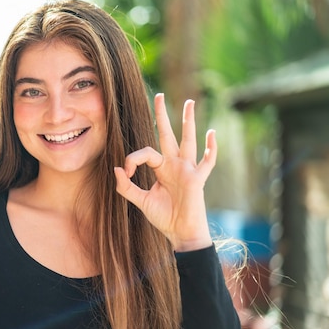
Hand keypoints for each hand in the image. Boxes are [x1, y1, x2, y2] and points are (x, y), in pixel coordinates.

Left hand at [114, 93, 216, 251]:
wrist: (180, 233)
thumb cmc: (164, 217)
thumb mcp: (141, 201)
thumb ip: (126, 187)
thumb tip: (117, 168)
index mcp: (161, 168)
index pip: (146, 152)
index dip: (133, 158)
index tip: (127, 173)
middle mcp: (175, 164)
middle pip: (168, 135)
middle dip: (162, 116)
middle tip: (159, 95)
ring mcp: (187, 169)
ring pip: (188, 140)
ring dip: (188, 122)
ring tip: (189, 102)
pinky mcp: (198, 179)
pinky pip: (207, 161)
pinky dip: (211, 148)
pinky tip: (211, 133)